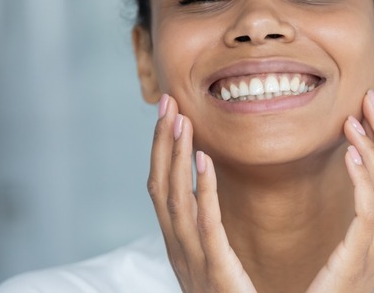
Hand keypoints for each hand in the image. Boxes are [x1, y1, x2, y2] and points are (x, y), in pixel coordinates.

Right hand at [147, 94, 256, 292]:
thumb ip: (207, 228)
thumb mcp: (211, 260)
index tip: (169, 114)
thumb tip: (205, 190)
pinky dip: (201, 190)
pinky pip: (204, 224)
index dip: (162, 150)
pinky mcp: (214, 270)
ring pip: (175, 199)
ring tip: (181, 120)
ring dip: (176, 156)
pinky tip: (205, 160)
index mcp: (178, 244)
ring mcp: (191, 261)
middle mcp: (177, 249)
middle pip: (160, 187)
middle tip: (167, 103)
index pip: (161, 188)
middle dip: (162, 143)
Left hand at [306, 90, 373, 292]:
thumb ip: (353, 227)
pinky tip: (350, 154)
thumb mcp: (346, 257)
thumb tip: (349, 189)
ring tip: (353, 120)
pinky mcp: (362, 260)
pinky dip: (364, 178)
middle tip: (369, 100)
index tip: (369, 111)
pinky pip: (370, 211)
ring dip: (373, 148)